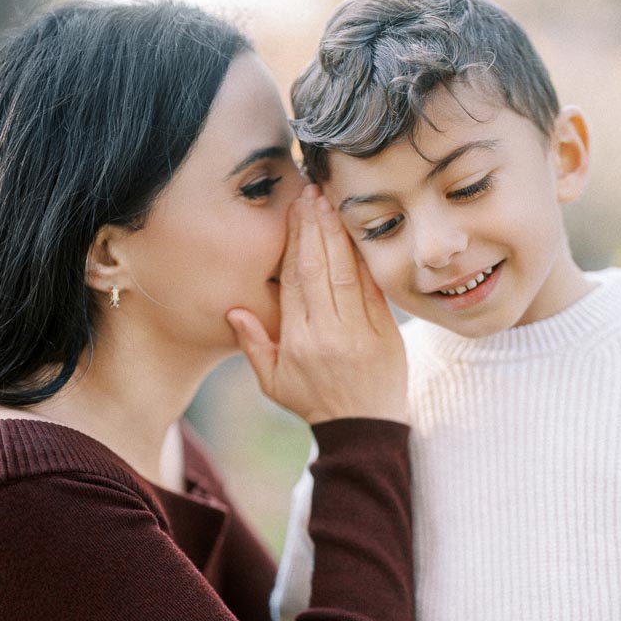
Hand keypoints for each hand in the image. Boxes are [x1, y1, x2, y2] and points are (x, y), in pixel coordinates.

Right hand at [226, 186, 407, 424]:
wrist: (365, 428)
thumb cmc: (314, 402)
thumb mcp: (273, 382)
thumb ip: (254, 345)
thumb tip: (234, 311)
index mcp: (298, 340)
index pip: (294, 279)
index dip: (294, 241)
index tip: (294, 211)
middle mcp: (328, 332)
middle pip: (319, 268)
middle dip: (315, 226)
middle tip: (311, 192)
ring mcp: (360, 330)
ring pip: (346, 272)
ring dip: (338, 234)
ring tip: (331, 202)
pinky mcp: (386, 331)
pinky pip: (372, 288)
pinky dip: (364, 258)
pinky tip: (357, 233)